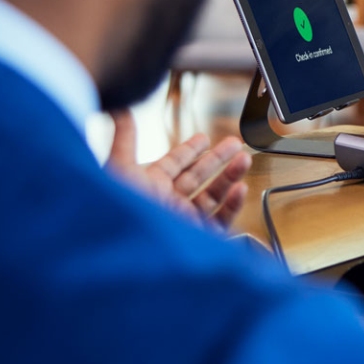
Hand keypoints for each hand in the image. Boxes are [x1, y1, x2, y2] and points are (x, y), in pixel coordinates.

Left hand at [107, 110, 249, 228]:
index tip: (203, 138)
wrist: (128, 252)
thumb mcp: (119, 168)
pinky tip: (239, 188)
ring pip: (212, 195)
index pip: (173, 163)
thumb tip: (121, 112)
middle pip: (197, 176)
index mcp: (149, 185)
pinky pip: (220, 220)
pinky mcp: (197, 238)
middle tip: (234, 143)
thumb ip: (124, 139)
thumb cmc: (119, 211)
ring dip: (229, 176)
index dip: (189, 150)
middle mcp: (167, 202)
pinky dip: (232, 204)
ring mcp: (183, 219)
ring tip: (243, 159)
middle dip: (217, 158)